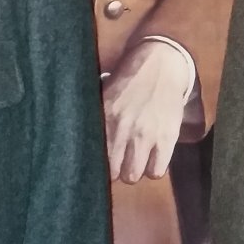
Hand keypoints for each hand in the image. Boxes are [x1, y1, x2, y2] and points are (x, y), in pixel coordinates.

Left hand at [103, 40, 189, 183]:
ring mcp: (146, 135)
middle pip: (114, 172)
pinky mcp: (166, 138)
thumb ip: (96, 118)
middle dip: (116, 172)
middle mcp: (123, 128)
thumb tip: (76, 140)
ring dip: (134, 172)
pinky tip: (151, 160)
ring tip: (135, 162)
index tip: (100, 165)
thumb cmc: (129, 83)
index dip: (98, 165)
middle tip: (120, 165)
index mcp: (105, 117)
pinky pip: (156, 171)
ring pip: (133, 175)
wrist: (161, 68)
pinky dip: (153, 170)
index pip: (95, 156)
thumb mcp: (105, 96)